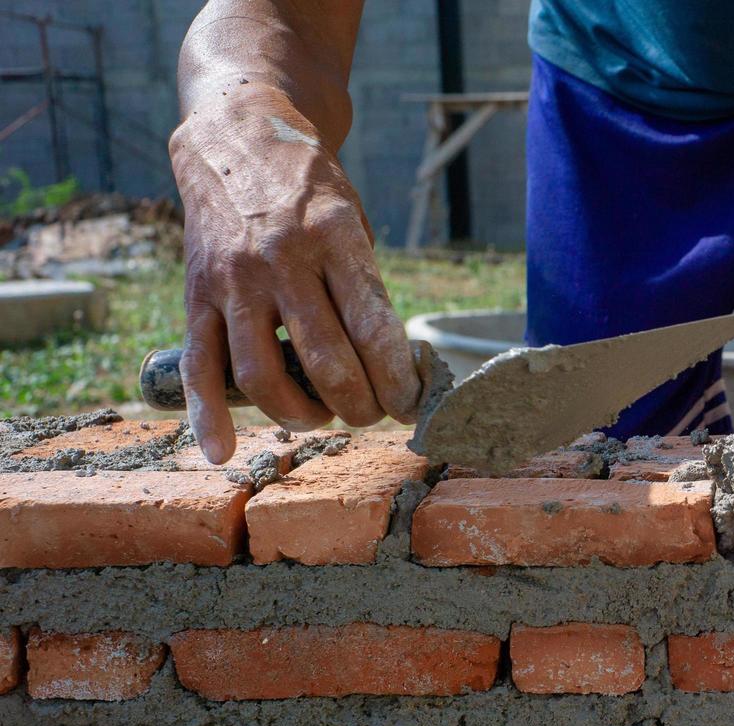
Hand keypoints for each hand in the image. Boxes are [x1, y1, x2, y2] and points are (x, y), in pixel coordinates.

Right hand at [168, 88, 420, 462]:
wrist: (236, 140)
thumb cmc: (310, 194)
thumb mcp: (353, 223)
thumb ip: (364, 289)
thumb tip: (390, 369)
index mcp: (334, 238)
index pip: (374, 328)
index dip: (398, 378)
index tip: (412, 402)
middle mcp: (281, 261)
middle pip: (326, 362)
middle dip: (359, 404)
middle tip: (373, 413)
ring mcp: (234, 281)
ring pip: (264, 375)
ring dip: (302, 413)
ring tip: (324, 415)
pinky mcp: (196, 295)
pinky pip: (199, 366)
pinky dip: (209, 416)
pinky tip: (223, 452)